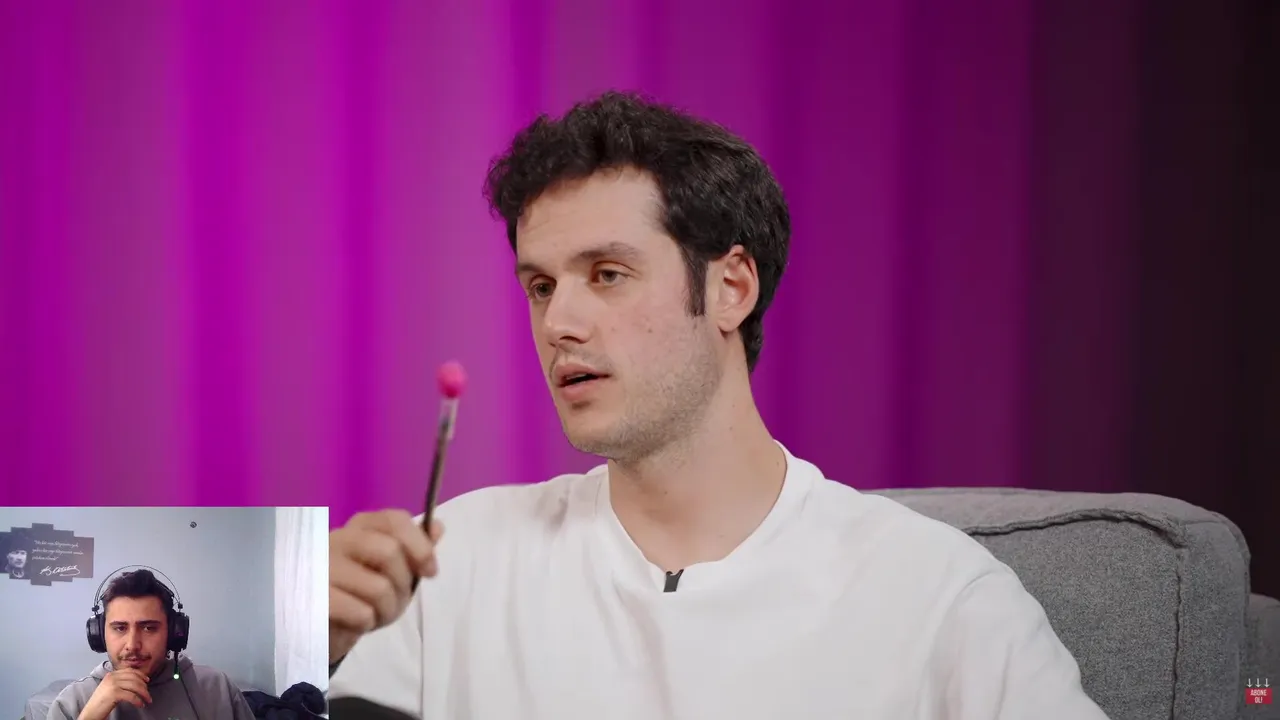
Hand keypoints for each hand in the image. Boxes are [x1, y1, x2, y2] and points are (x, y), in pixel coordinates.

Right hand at [78, 668, 151, 719]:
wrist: (90, 712)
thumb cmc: (101, 702)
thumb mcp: (110, 688)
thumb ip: (120, 682)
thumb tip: (137, 681)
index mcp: (111, 674)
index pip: (130, 671)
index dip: (141, 675)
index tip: (147, 681)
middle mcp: (112, 677)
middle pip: (134, 678)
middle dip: (144, 686)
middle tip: (148, 694)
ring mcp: (112, 685)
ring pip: (135, 686)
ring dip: (144, 694)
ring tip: (147, 700)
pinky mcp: (114, 694)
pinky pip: (132, 696)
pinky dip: (138, 701)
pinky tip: (140, 705)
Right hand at [330, 509, 442, 663]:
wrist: (316, 627)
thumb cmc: (358, 593)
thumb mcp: (390, 572)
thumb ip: (412, 550)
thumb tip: (437, 527)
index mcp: (358, 527)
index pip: (394, 520)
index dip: (419, 545)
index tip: (430, 572)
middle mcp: (336, 538)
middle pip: (389, 552)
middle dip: (404, 585)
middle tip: (396, 602)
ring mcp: (319, 567)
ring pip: (379, 587)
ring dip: (387, 610)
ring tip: (376, 614)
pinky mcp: (312, 598)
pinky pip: (361, 611)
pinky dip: (368, 622)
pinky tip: (357, 622)